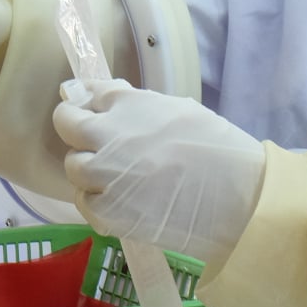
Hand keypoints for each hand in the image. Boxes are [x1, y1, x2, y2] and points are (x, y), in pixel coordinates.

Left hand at [53, 78, 264, 271]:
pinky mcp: (106, 212)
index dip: (85, 105)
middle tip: (102, 146)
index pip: (83, 95)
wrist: (238, 199)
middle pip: (67, 127)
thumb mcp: (176, 109)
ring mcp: (103, 176)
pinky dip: (97, 201)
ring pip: (74, 167)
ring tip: (119, 177)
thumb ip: (132, 103)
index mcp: (127, 105)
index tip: (91, 112)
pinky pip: (85, 202)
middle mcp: (106, 136)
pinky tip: (123, 202)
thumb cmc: (217, 149)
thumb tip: (93, 94)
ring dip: (89, 170)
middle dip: (78, 132)